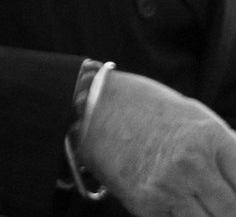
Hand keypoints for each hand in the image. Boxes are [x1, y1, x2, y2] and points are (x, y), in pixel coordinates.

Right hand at [80, 70, 235, 215]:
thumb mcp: (198, 118)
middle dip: (227, 208)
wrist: (91, 107)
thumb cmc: (149, 109)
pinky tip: (179, 205)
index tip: (232, 196)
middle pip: (232, 211)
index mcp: (211, 138)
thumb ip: (228, 150)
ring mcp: (168, 187)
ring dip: (208, 214)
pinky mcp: (145, 205)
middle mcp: (192, 164)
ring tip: (201, 204)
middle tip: (220, 203)